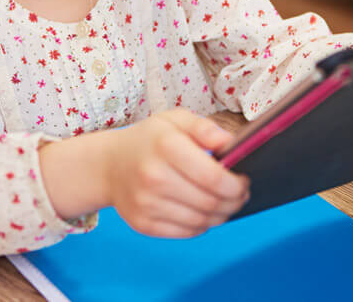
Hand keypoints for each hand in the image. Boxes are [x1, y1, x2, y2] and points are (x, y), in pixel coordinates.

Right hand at [105, 109, 249, 237]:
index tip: (244, 181)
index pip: (213, 177)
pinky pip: (186, 232)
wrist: (109, 165)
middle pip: (210, 202)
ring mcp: (146, 203)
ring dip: (221, 216)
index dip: (236, 185)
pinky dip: (202, 225)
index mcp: (166, 146)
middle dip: (234, 202)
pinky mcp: (143, 223)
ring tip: (225, 204)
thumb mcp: (175, 120)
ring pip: (201, 221)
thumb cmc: (149, 141)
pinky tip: (204, 212)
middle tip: (240, 195)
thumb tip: (229, 143)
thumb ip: (204, 127)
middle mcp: (154, 177)